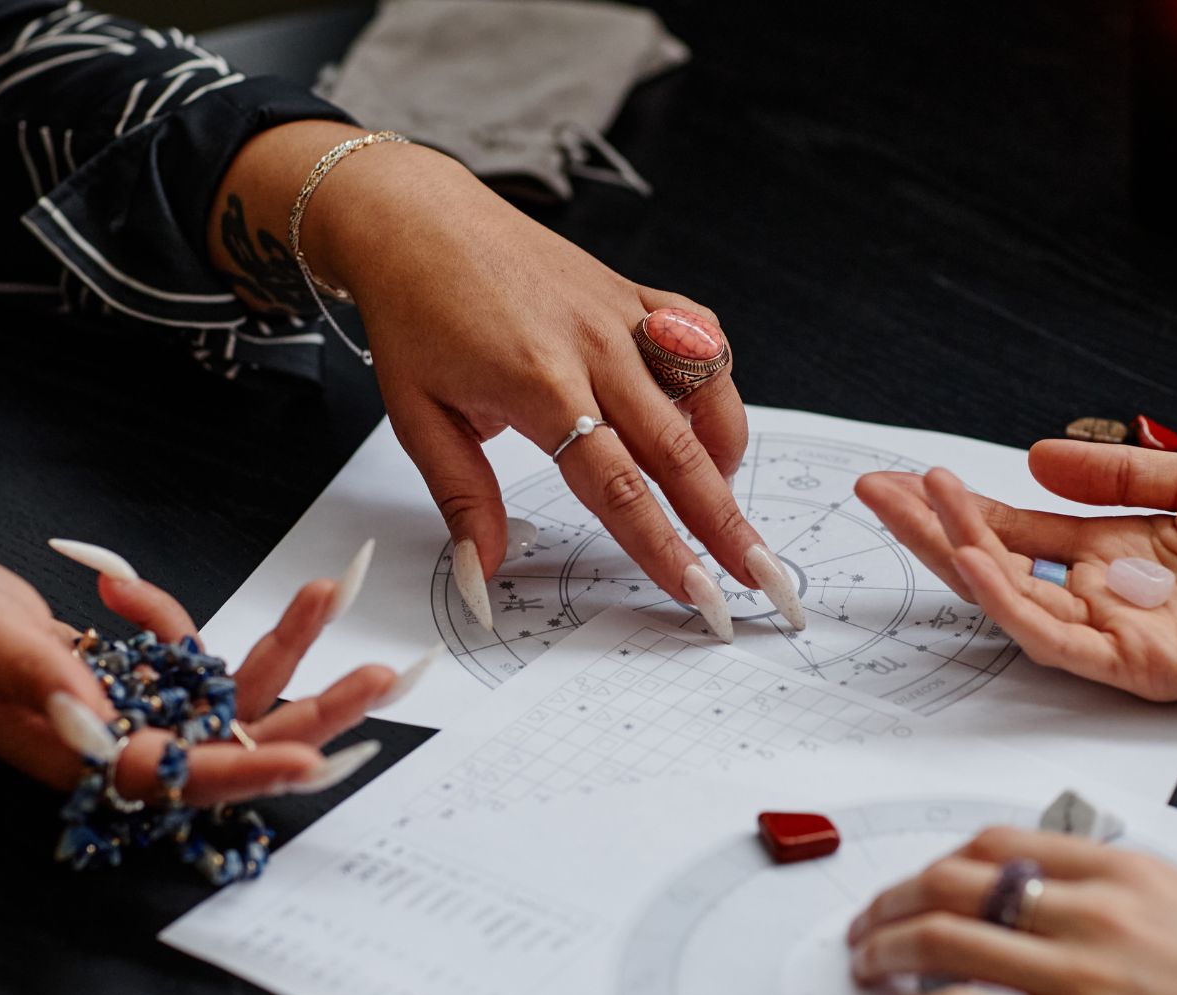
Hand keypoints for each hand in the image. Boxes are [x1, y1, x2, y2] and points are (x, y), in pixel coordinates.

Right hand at [0, 550, 394, 802]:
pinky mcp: (146, 681)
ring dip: (284, 646)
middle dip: (313, 712)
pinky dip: (175, 615)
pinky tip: (113, 582)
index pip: (187, 778)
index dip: (253, 773)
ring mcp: (142, 714)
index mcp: (89, 761)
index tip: (315, 759)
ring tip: (329, 592)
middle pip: (242, 743)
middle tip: (381, 677)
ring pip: (236, 697)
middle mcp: (127, 747)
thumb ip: (43, 676)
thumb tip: (96, 710)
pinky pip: (195, 656)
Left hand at [311, 140, 779, 631]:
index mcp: (539, 386)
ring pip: (703, 393)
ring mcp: (621, 316)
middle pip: (678, 451)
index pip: (616, 487)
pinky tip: (708, 419)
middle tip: (763, 576)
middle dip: (725, 523)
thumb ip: (462, 499)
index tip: (695, 592)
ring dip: (726, 455)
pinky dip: (716, 381)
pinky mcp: (632, 293)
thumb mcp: (416, 417)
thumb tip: (483, 575)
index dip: (662, 546)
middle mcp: (594, 349)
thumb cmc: (414, 313)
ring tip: (724, 503)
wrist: (416, 219)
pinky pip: (699, 336)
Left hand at [846, 826, 1176, 994]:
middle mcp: (1098, 913)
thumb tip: (1023, 910)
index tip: (912, 885)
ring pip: (946, 943)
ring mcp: (1087, 981)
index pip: (995, 843)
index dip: (934, 864)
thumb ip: (1109, 900)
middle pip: (954, 884)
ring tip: (871, 970)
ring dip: (889, 954)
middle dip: (891, 905)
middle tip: (868, 928)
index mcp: (1126, 869)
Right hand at [855, 441, 1176, 705]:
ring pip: (1011, 605)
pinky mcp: (1140, 668)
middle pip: (996, 568)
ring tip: (919, 506)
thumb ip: (1117, 475)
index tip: (908, 476)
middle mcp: (1106, 597)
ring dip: (958, 556)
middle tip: (876, 491)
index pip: (1017, 534)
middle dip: (932, 531)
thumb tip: (1036, 453)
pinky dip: (1012, 603)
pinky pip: (1057, 642)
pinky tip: (978, 559)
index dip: (958, 508)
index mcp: (1118, 553)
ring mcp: (1118, 636)